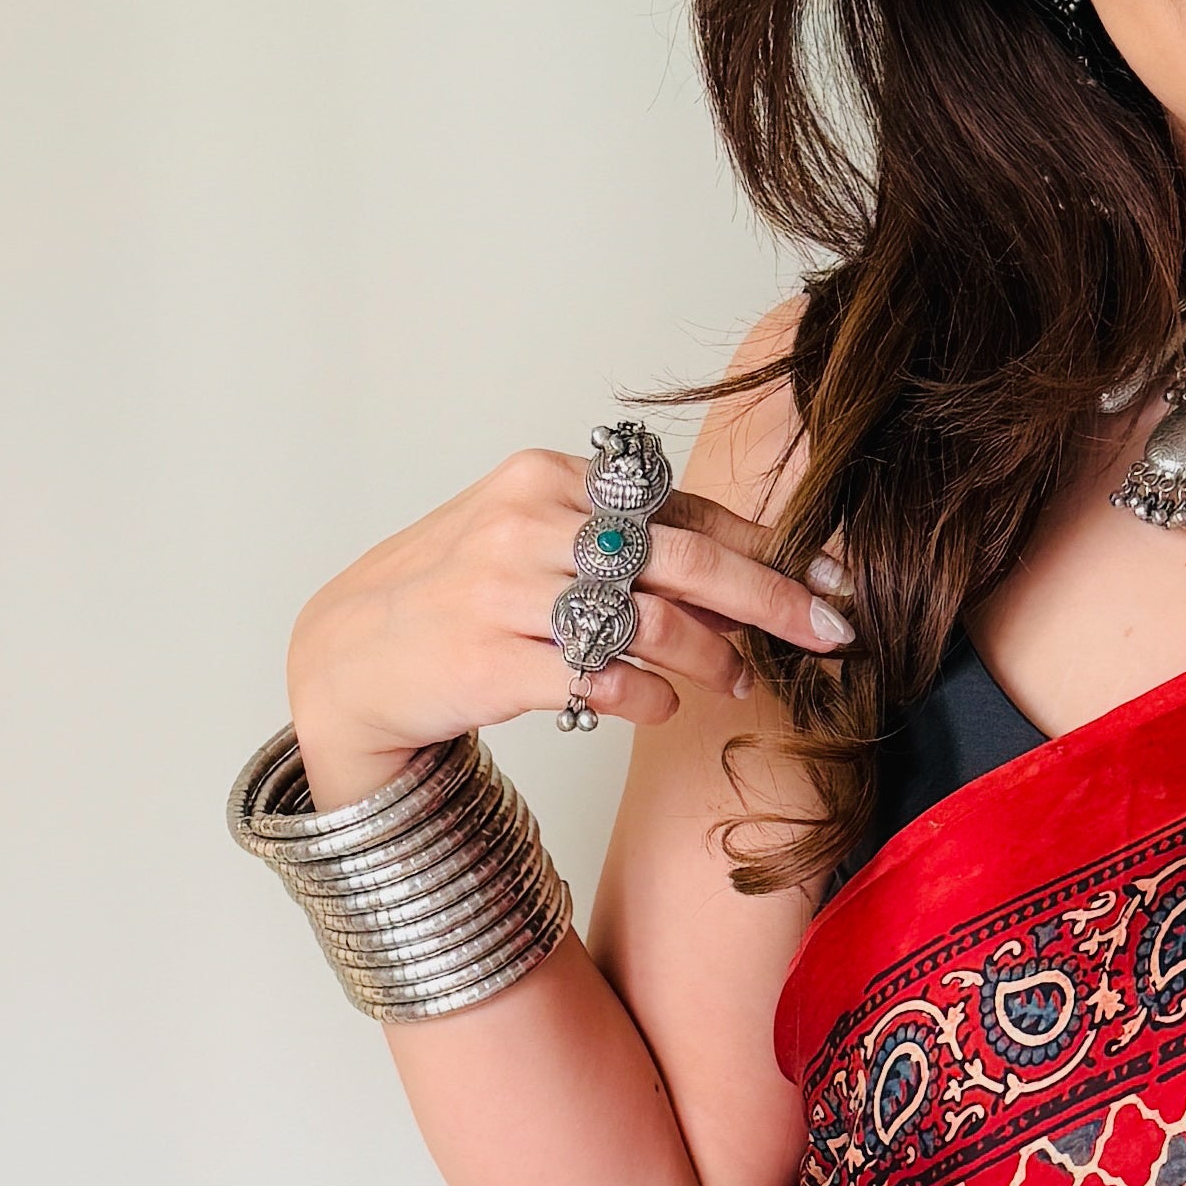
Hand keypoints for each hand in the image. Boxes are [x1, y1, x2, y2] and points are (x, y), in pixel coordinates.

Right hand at [285, 452, 853, 807]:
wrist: (351, 657)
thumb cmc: (457, 596)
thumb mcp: (531, 539)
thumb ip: (621, 541)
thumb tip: (742, 577)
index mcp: (549, 480)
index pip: (682, 510)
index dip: (768, 546)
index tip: (832, 577)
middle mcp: (531, 525)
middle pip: (687, 558)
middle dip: (775, 598)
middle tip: (835, 632)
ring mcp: (507, 593)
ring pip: (652, 622)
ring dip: (716, 658)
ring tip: (743, 683)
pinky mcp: (494, 662)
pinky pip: (602, 680)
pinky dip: (648, 696)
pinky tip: (663, 705)